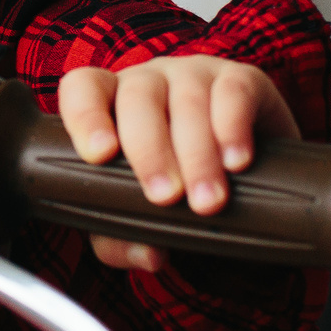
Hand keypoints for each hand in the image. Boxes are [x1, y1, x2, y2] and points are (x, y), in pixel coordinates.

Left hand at [57, 56, 297, 273]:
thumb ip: (126, 238)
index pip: (82, 89)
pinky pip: (234, 93)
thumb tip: (148, 256)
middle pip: (138, 99)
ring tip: (206, 201)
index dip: (85, 116)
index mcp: (111, 104)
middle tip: (165, 197)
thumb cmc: (176, 185)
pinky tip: (236, 162)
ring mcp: (194, 75)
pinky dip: (233, 128)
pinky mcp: (241, 78)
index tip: (99, 155)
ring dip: (197, 154)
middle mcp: (148, 81)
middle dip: (150, 152)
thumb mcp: (143, 212)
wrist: (248, 167)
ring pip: (188, 100)